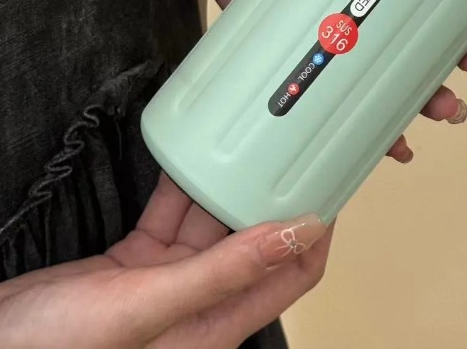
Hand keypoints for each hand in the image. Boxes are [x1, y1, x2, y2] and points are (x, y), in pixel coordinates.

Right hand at [0, 175, 330, 347]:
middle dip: (273, 197)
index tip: (331, 182)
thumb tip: (298, 233)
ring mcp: (166, 279)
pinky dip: (181, 185)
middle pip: (256, 239)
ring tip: (248, 143)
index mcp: (218, 323)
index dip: (317, 229)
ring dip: (227, 184)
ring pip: (212, 220)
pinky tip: (190, 157)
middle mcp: (200, 301)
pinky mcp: (135, 260)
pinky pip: (171, 213)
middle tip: (291, 149)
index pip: (294, 271)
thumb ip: (226, 271)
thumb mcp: (151, 306)